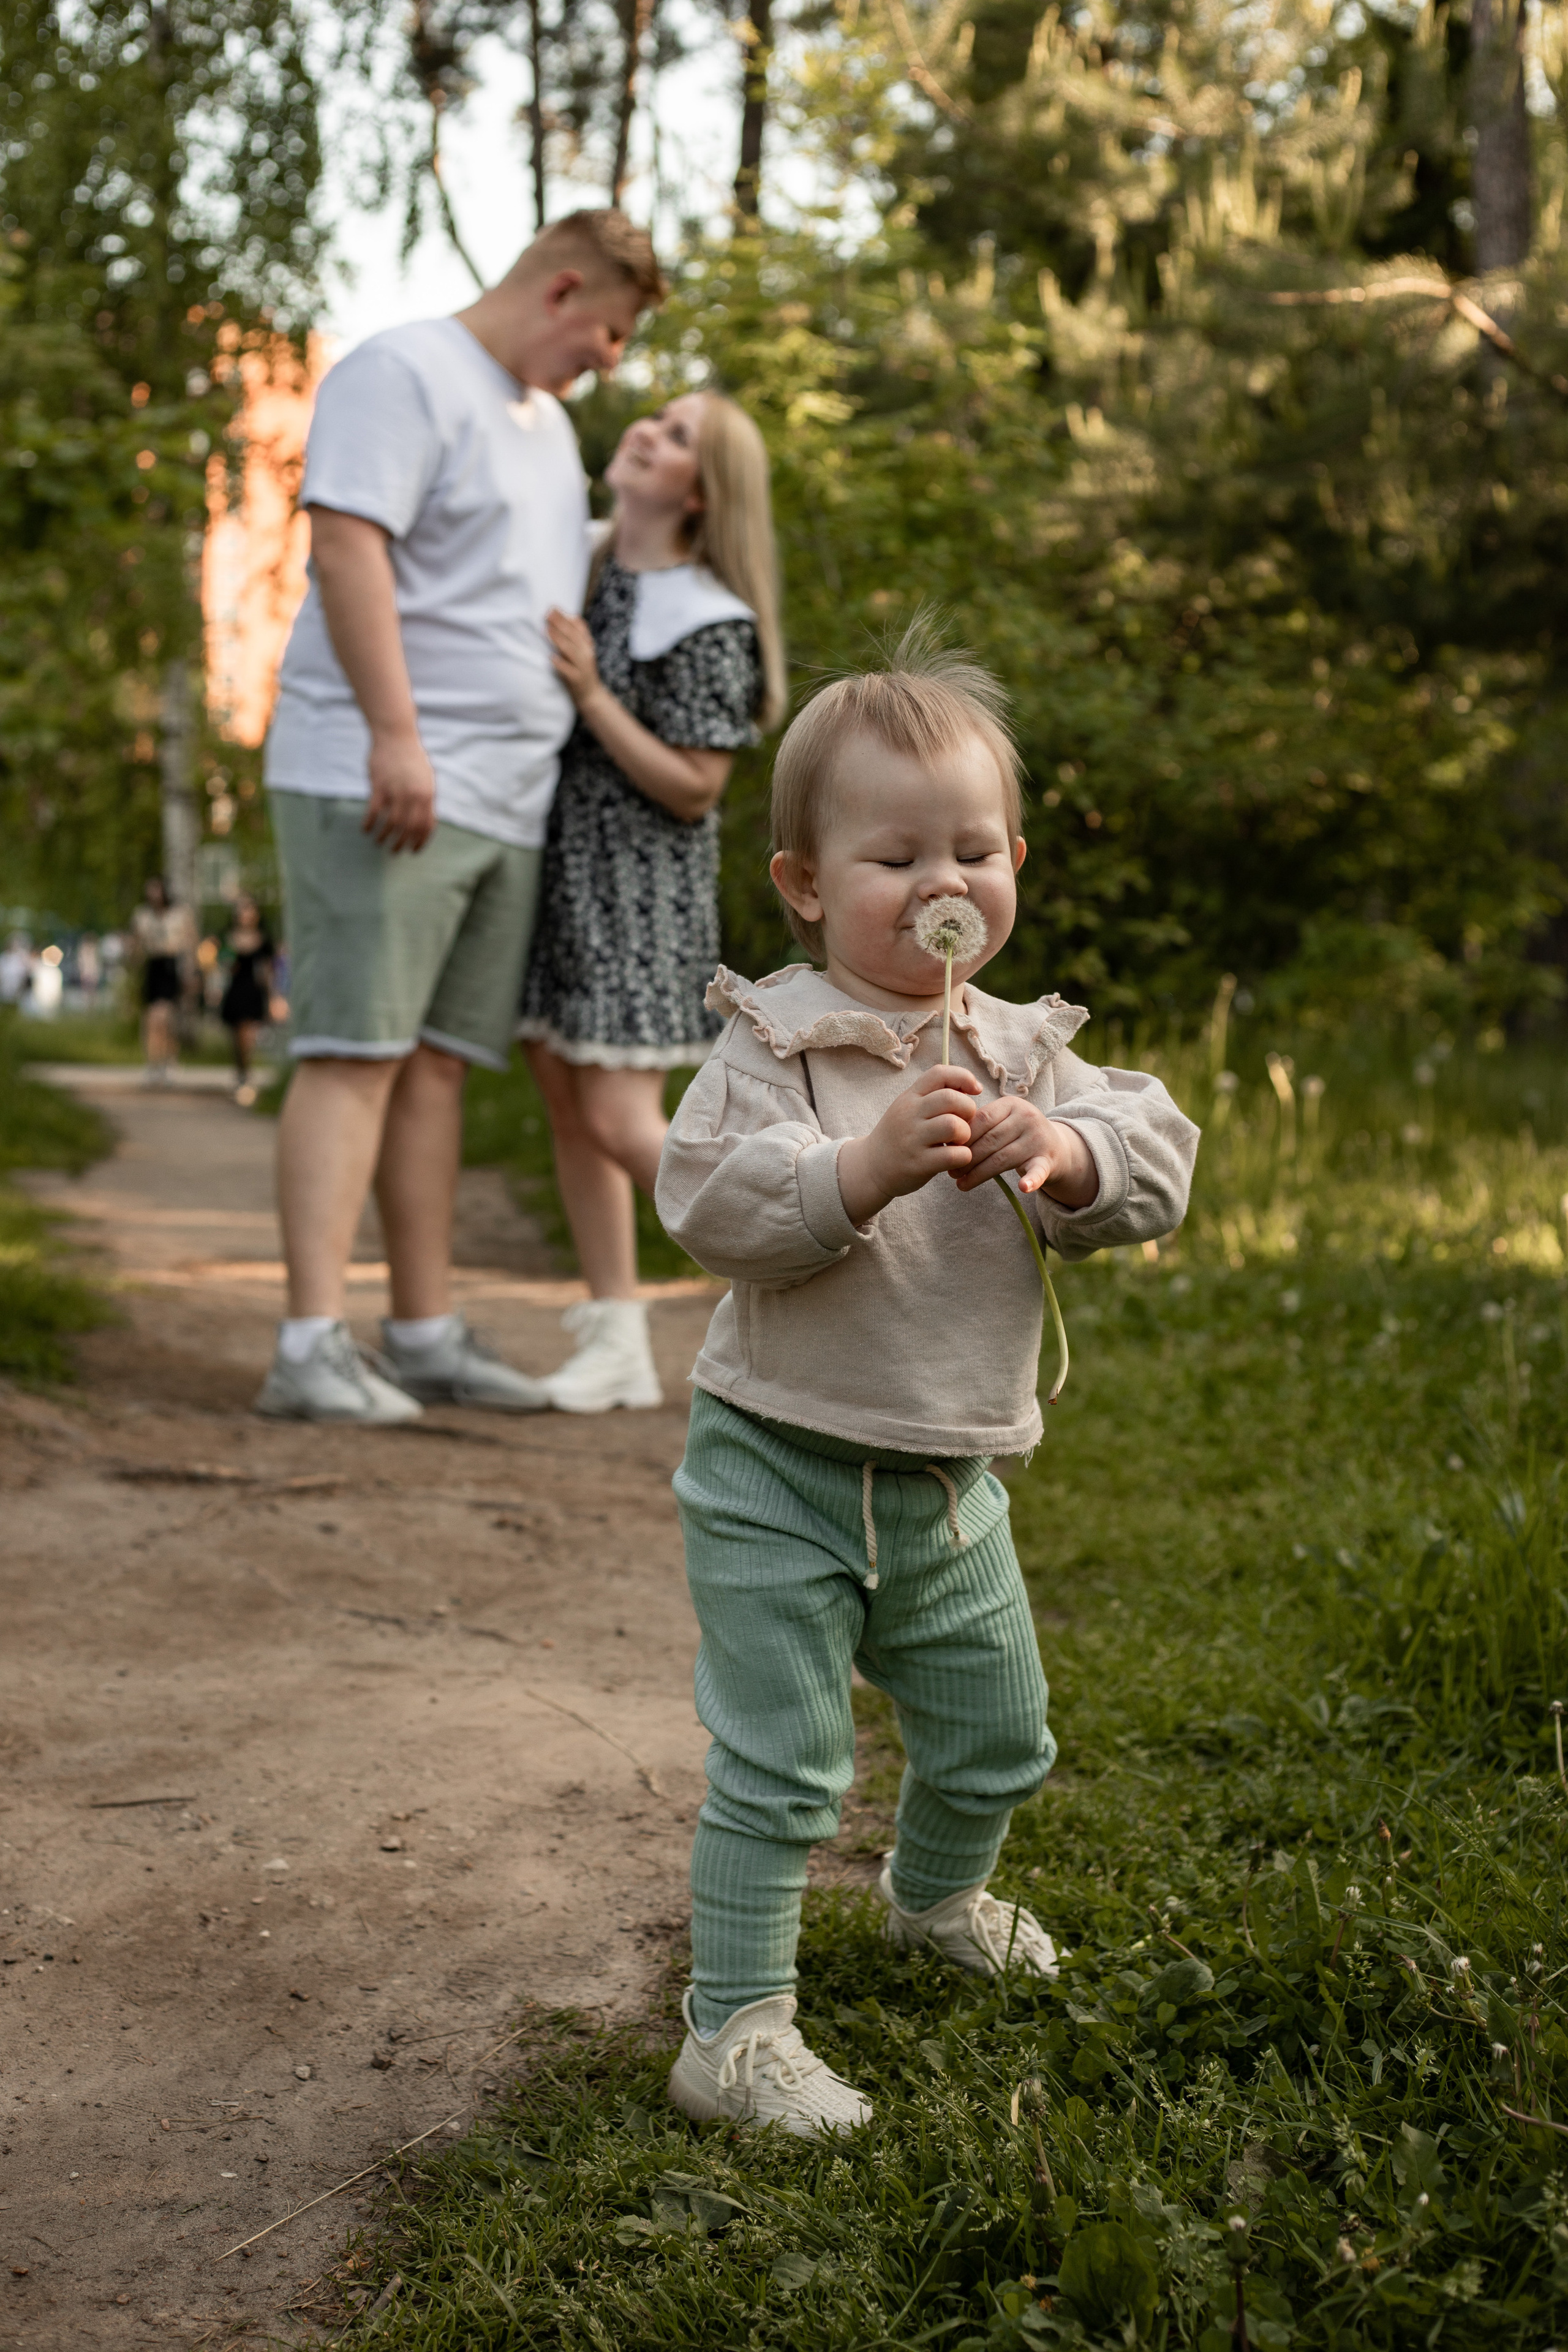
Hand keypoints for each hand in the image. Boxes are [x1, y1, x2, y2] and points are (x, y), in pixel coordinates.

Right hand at [363, 730, 435, 852]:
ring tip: (379, 843)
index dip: (420, 842)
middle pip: (409, 829)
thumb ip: (425, 799)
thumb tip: (424, 822)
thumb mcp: (425, 778)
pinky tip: (365, 830)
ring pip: (391, 823)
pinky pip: (373, 811)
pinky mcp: (379, 786)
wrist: (396, 735)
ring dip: (384, 837)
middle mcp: (413, 795)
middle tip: (394, 852)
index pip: (426, 826)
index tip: (413, 851)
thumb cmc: (411, 758)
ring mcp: (396, 791)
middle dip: (401, 844)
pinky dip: (369, 823)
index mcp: (427, 795)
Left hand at [546, 607, 603, 709]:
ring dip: (558, 640)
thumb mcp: (584, 651)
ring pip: (570, 651)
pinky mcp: (576, 680)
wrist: (591, 695)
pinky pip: (568, 671)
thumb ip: (579, 635)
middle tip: (547, 614)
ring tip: (546, 630)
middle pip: (572, 636)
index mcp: (587, 645)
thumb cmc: (582, 670)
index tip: (553, 607)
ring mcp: (582, 667)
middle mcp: (586, 654)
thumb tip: (572, 616)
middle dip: (559, 624)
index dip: (565, 617)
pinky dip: (560, 664)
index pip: (578, 628)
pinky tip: (551, 657)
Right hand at [837, 1066, 979, 1224]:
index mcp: (909, 1097)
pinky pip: (953, 1155)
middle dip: (968, 1110)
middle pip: (951, 1099)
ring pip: (953, 1126)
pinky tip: (957, 1158)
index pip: (939, 1073)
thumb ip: (933, 1096)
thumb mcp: (908, 1109)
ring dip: (965, 1134)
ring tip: (959, 1141)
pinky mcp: (918, 1164)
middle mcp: (909, 1115)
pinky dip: (964, 1156)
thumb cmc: (899, 1136)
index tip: (974, 1091)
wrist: (871, 1168)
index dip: (964, 1077)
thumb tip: (970, 1086)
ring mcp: (912, 1139)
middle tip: (964, 1123)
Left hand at [957, 1095, 1098, 1206]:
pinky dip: (1031, 1180)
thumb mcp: (1002, 1120)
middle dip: (967, 1158)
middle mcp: (1027, 1118)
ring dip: (979, 1174)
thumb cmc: (1017, 1133)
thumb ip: (979, 1125)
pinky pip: (1038, 1171)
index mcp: (1011, 1104)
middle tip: (951, 1173)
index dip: (962, 1137)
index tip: (946, 1151)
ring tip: (962, 1184)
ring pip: (1003, 1158)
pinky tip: (1023, 1188)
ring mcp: (1039, 1139)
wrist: (1056, 1145)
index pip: (981, 1120)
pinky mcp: (1048, 1160)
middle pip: (990, 1141)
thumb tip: (946, 1140)